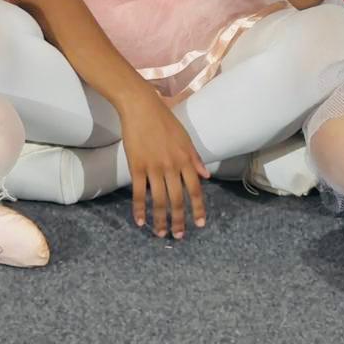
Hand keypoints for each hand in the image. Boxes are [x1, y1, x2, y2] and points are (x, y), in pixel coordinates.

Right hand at [116, 90, 210, 238]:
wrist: (141, 107)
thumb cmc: (164, 120)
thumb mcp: (185, 138)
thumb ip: (195, 158)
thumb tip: (206, 176)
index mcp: (185, 159)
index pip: (195, 189)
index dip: (198, 208)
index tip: (200, 224)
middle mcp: (172, 166)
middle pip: (178, 199)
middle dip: (179, 220)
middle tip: (178, 236)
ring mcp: (154, 167)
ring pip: (159, 200)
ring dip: (160, 219)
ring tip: (160, 233)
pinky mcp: (137, 166)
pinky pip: (139, 193)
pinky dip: (140, 209)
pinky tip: (140, 221)